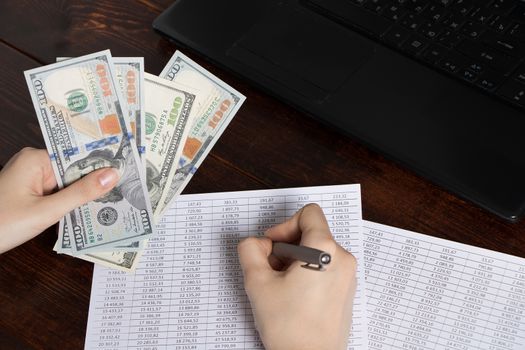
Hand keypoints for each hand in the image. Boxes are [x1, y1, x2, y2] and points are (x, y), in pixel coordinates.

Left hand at [0, 147, 119, 253]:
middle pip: (75, 169)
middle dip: (97, 181)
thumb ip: (81, 193)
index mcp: (36, 159)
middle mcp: (34, 163)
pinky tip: (91, 210)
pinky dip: (72, 202)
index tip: (129, 169)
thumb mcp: (46, 211)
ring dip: (85, 194)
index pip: (78, 156)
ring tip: (116, 200)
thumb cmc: (1, 225)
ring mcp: (32, 179)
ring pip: (69, 183)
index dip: (103, 163)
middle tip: (128, 189)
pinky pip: (59, 193)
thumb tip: (112, 175)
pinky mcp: (31, 193)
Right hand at [238, 203, 356, 349]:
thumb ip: (250, 250)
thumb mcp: (257, 283)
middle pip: (310, 232)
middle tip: (271, 271)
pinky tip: (293, 296)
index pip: (309, 213)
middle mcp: (342, 258)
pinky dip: (306, 272)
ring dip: (294, 261)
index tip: (273, 246)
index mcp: (325, 250)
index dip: (284, 225)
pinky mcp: (345, 290)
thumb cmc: (291, 328)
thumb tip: (257, 244)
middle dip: (286, 247)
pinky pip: (325, 267)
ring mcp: (347, 275)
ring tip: (281, 287)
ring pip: (316, 251)